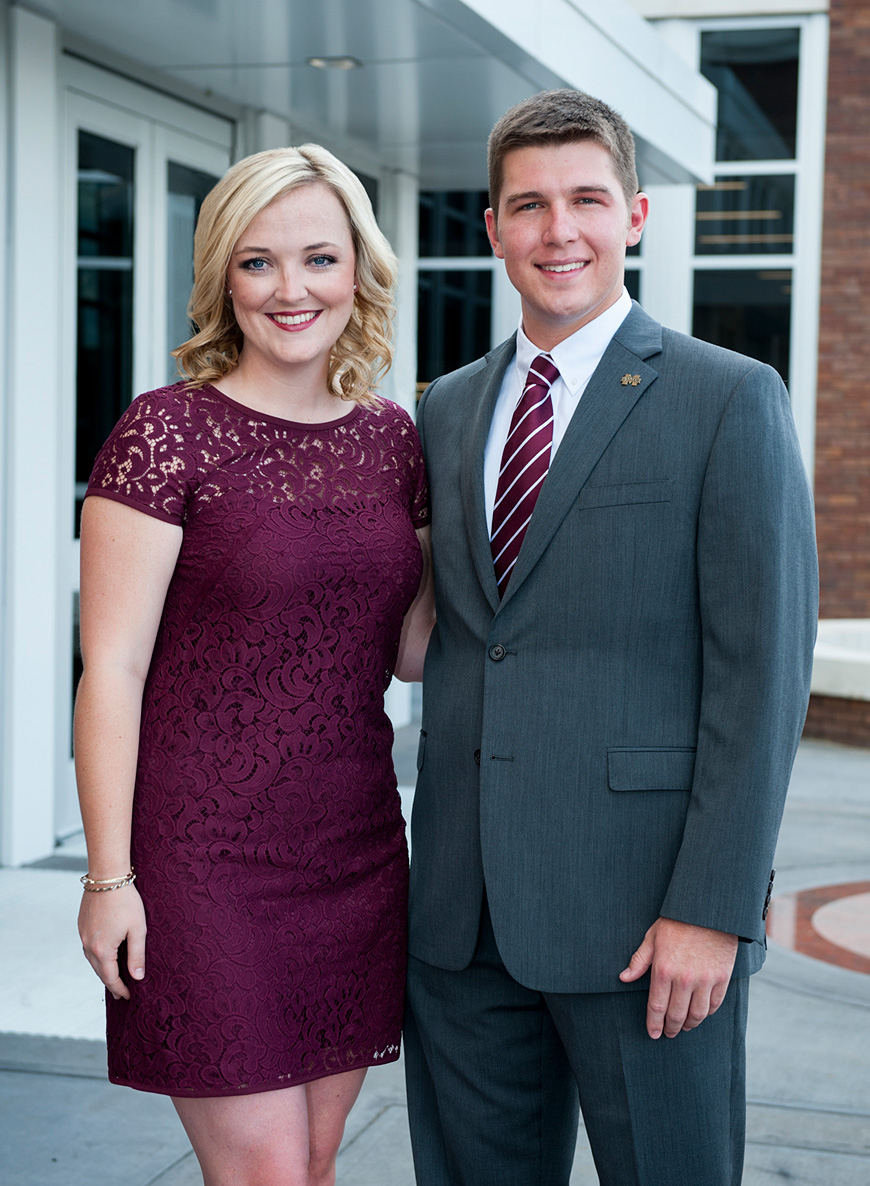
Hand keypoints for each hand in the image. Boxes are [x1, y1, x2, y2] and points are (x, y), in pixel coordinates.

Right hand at [78, 886, 146, 1000]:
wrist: (107, 876)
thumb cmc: (126, 901)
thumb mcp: (138, 928)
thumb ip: (137, 955)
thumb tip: (138, 977)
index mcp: (102, 949)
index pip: (111, 977)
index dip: (120, 989)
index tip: (128, 997)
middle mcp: (88, 945)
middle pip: (99, 971)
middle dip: (111, 983)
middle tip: (121, 993)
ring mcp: (82, 934)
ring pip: (92, 960)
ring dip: (103, 970)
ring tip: (113, 977)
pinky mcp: (82, 924)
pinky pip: (88, 947)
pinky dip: (97, 956)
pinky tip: (105, 955)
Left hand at [619, 917, 737, 1039]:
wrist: (708, 910)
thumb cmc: (677, 921)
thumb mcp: (652, 937)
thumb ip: (639, 961)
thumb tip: (624, 978)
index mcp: (663, 970)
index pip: (656, 1007)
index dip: (654, 1024)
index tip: (653, 1033)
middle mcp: (684, 979)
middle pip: (676, 1015)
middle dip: (671, 1028)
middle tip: (668, 1033)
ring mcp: (705, 980)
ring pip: (697, 1015)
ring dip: (689, 1025)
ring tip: (684, 1027)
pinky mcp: (722, 978)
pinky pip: (714, 1004)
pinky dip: (707, 1013)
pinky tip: (700, 1014)